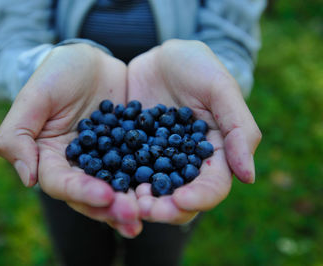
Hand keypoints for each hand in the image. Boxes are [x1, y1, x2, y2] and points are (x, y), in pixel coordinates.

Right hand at [0, 44, 141, 237]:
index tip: (105, 196)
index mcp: (50, 157)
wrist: (92, 61)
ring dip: (131, 205)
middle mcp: (77, 167)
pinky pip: (138, 170)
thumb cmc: (58, 73)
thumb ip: (18, 133)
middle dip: (110, 208)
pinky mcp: (128, 153)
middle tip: (134, 217)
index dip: (81, 192)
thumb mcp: (35, 95)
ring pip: (115, 190)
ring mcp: (104, 162)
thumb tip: (28, 179)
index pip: (60, 183)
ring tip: (149, 213)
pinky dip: (150, 182)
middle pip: (90, 196)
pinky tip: (166, 191)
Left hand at [127, 40, 261, 223]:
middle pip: (181, 197)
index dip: (199, 197)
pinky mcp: (134, 152)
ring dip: (141, 202)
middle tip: (146, 209)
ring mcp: (158, 160)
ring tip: (127, 201)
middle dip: (166, 208)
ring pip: (153, 191)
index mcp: (215, 153)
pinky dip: (119, 182)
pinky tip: (108, 184)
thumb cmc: (196, 66)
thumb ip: (239, 128)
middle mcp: (187, 163)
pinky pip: (126, 172)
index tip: (181, 201)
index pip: (213, 185)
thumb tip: (248, 177)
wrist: (160, 56)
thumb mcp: (220, 87)